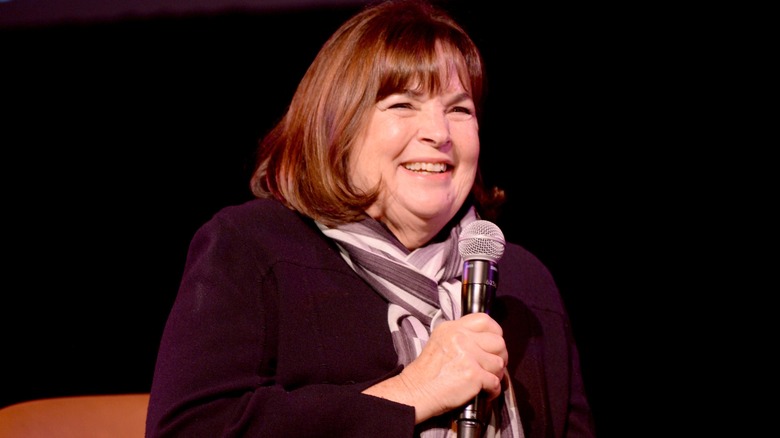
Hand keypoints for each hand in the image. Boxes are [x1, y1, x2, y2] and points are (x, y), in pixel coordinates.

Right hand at [363, 312, 506, 423]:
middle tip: (491, 367)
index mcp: (452, 328)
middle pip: (498, 342)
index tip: (492, 346)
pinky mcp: (473, 374)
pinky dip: (492, 391)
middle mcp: (460, 338)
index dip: (495, 333)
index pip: (485, 320)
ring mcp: (468, 355)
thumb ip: (461, 337)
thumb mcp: (440, 342)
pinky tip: (483, 393)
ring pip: (499, 363)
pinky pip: (496, 382)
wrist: (415, 392)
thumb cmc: (427, 373)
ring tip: (484, 381)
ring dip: (495, 375)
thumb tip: (486, 344)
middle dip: (499, 356)